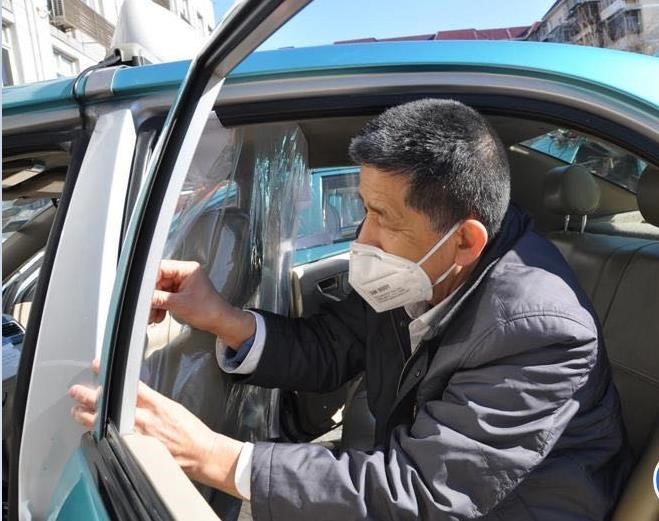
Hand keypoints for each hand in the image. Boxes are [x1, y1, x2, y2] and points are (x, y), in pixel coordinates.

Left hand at [69, 360, 242, 496]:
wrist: (200, 452)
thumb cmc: (190, 430)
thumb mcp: (172, 407)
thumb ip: (152, 401)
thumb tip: (135, 396)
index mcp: (156, 404)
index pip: (128, 385)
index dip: (110, 376)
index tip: (97, 367)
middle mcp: (145, 420)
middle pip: (111, 406)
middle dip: (90, 398)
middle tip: (76, 391)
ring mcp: (138, 437)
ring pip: (106, 425)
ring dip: (89, 418)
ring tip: (78, 411)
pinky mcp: (136, 451)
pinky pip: (112, 441)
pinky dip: (100, 435)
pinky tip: (91, 431)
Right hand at [150, 259, 254, 347]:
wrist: (220, 321)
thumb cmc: (209, 310)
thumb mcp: (180, 304)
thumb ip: (159, 299)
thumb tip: (143, 297)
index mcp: (188, 269)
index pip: (162, 268)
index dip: (150, 279)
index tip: (141, 290)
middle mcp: (185, 274)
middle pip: (159, 281)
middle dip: (152, 297)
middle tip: (146, 308)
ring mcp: (183, 283)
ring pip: (160, 290)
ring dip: (155, 304)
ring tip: (152, 316)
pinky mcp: (181, 293)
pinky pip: (165, 297)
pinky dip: (160, 306)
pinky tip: (159, 316)